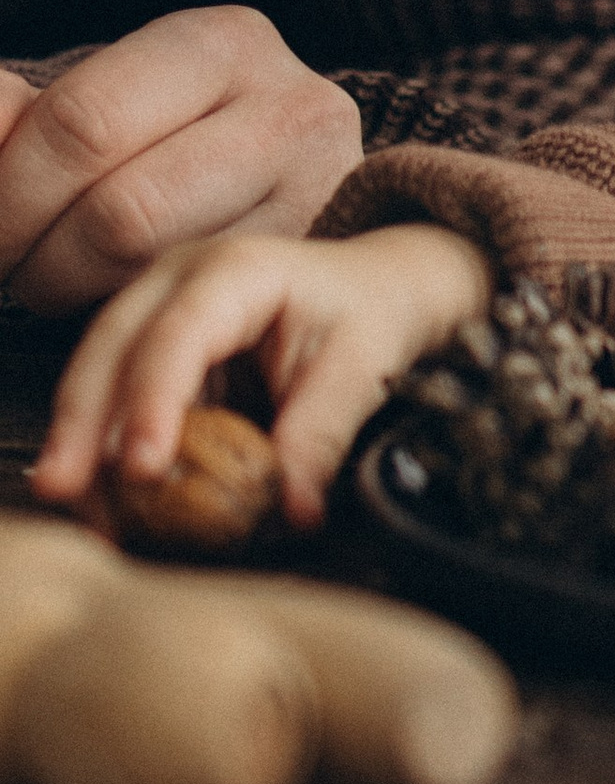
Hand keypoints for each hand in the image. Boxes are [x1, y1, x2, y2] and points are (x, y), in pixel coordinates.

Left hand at [0, 12, 363, 314]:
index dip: (8, 189)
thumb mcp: (106, 99)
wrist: (292, 171)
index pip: (84, 122)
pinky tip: (123, 287)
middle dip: (36, 251)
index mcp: (224, 43)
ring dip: (76, 286)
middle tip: (11, 260)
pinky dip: (135, 306)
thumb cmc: (174, 133)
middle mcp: (292, 110)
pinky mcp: (317, 263)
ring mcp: (319, 195)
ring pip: (157, 268)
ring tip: (58, 273)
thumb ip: (27, 115)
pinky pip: (196, 304)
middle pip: (121, 211)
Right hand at [32, 226, 495, 529]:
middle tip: (64, 488)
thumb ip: (321, 437)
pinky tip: (100, 493)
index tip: (142, 467)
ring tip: (72, 504)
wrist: (382, 286)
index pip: (179, 335)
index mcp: (237, 271)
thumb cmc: (370, 314)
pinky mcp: (156, 344)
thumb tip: (292, 512)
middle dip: (82, 421)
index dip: (154, 401)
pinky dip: (106, 442)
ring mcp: (159, 307)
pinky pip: (118, 391)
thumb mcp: (361, 370)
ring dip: (81, 438)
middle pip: (112, 346)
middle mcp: (180, 279)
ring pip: (99, 369)